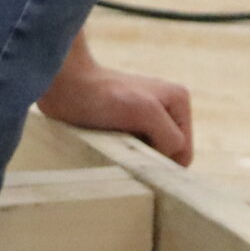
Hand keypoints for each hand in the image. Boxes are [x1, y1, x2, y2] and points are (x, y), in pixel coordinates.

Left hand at [38, 43, 193, 164]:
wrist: (66, 87)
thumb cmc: (104, 97)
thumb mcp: (147, 112)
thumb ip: (171, 137)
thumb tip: (168, 162)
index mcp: (179, 100)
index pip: (183, 153)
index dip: (161, 158)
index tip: (135, 142)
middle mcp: (167, 108)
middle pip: (168, 156)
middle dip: (148, 157)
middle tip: (123, 141)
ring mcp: (147, 118)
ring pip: (150, 158)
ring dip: (134, 157)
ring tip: (114, 139)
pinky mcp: (127, 126)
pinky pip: (134, 154)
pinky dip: (123, 155)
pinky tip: (107, 141)